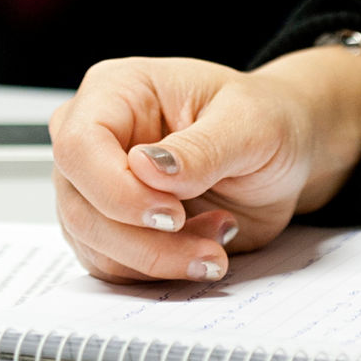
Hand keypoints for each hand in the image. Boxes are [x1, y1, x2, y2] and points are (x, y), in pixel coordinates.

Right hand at [48, 49, 360, 283]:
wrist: (281, 151)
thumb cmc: (263, 119)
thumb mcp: (250, 124)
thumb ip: (200, 148)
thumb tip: (145, 168)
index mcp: (116, 91)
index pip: (79, 147)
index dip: (117, 190)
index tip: (174, 213)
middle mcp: (96, 139)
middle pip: (81, 206)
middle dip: (146, 241)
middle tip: (210, 244)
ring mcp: (97, 187)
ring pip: (96, 245)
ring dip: (161, 260)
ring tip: (219, 238)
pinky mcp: (114, 227)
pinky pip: (116, 266)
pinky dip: (163, 269)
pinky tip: (206, 244)